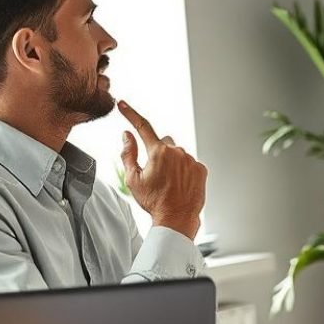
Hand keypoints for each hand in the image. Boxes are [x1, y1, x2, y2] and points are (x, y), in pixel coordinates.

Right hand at [118, 100, 206, 238]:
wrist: (176, 219)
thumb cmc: (154, 202)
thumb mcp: (133, 179)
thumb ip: (128, 154)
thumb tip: (127, 135)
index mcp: (158, 152)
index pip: (143, 127)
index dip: (131, 114)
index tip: (122, 104)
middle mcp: (177, 152)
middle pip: (163, 143)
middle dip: (158, 152)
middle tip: (155, 173)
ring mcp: (190, 160)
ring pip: (178, 154)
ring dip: (172, 163)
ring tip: (169, 183)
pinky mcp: (201, 169)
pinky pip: (189, 163)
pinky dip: (184, 171)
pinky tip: (180, 185)